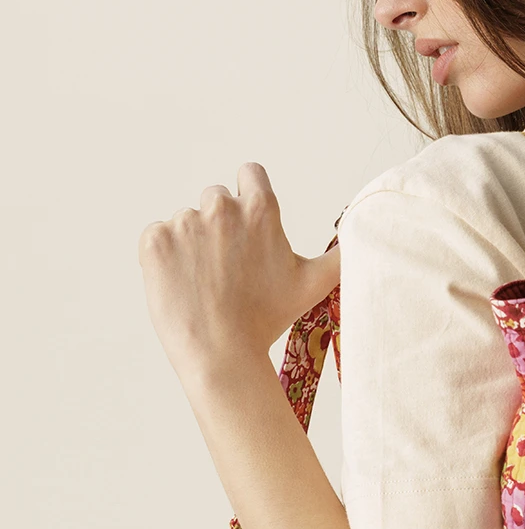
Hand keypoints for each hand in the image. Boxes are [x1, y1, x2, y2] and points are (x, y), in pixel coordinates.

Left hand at [138, 162, 338, 379]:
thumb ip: (340, 254)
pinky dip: (165, 259)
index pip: (250, 175)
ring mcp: (183, 223)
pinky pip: (157, 238)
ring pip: (186, 223)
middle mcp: (220, 207)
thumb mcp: (315, 283)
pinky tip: (182, 285)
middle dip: (220, 227)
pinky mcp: (154, 242)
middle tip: (228, 270)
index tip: (247, 229)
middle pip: (216, 200)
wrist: (221, 354)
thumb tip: (365, 235)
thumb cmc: (268, 319)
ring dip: (192, 247)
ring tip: (205, 284)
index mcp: (259, 209)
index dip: (249, 199)